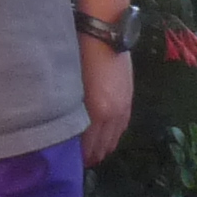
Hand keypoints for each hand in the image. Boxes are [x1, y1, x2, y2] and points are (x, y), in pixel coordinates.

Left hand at [78, 39, 133, 165]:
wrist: (105, 34)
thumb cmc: (80, 54)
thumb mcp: (71, 84)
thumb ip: (72, 108)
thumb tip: (67, 125)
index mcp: (96, 111)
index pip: (88, 143)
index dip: (80, 155)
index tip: (71, 161)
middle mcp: (112, 114)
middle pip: (103, 144)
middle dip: (93, 155)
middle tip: (82, 161)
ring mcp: (123, 107)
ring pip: (114, 137)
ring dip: (105, 147)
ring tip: (95, 154)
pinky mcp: (128, 99)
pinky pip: (123, 126)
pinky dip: (115, 136)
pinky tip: (109, 139)